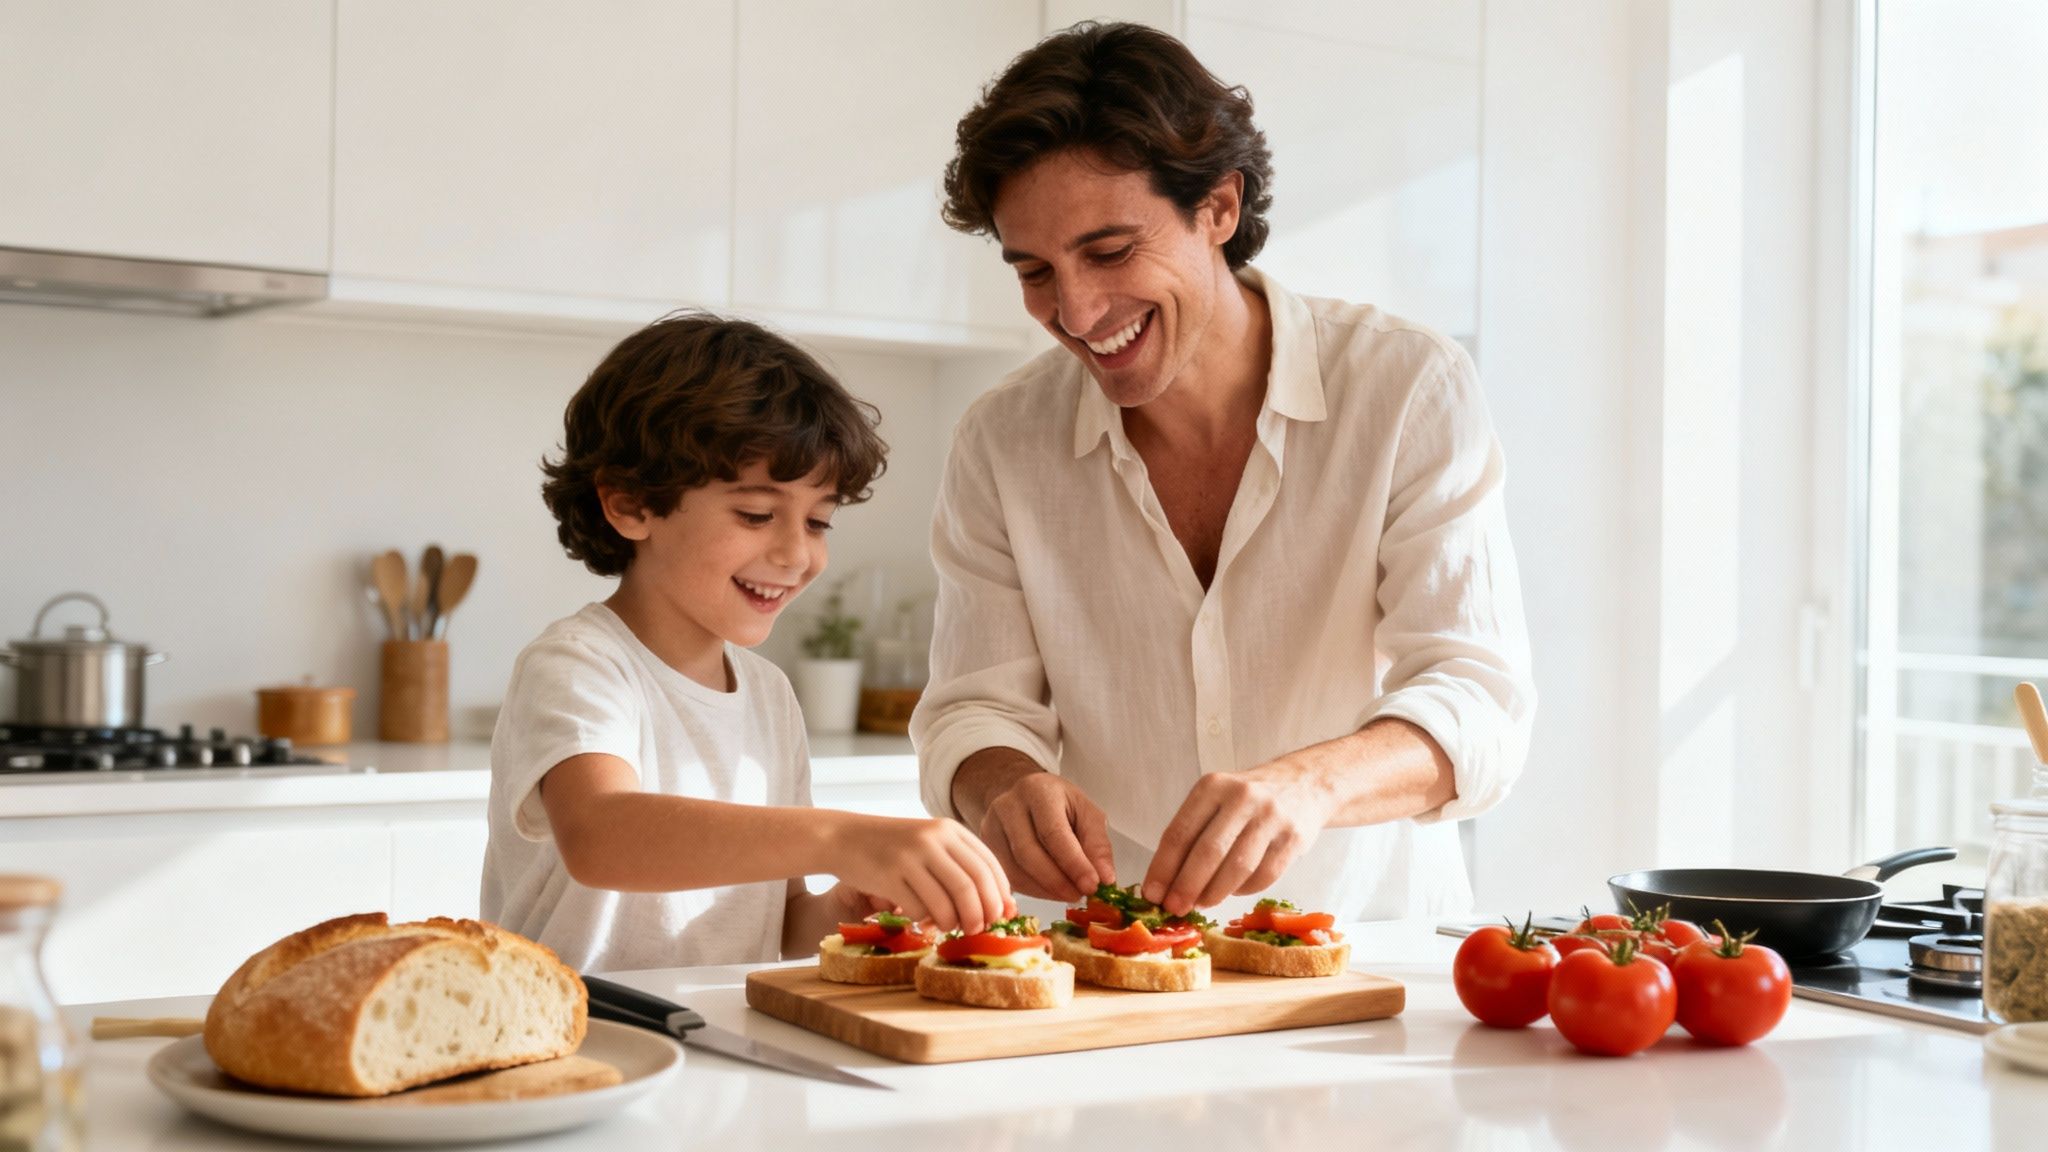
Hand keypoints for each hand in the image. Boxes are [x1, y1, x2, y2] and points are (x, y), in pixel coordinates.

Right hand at [833, 814, 1013, 933]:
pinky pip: (920, 908)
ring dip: (956, 922)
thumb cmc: (893, 846)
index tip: (1002, 915)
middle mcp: (933, 838)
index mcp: (949, 829)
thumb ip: (960, 866)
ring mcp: (911, 856)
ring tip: (952, 928)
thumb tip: (997, 904)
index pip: (988, 865)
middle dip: (982, 913)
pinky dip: (928, 920)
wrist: (845, 837)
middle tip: (980, 930)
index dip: (1000, 894)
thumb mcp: (930, 843)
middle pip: (972, 884)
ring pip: (949, 900)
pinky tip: (924, 921)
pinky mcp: (889, 875)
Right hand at [977, 772, 1115, 903]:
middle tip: (1080, 895)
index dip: (1073, 863)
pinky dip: (1031, 890)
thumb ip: (1098, 844)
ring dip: (1045, 890)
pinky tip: (1050, 891)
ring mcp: (990, 826)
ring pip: (1014, 869)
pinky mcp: (985, 846)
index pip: (1053, 832)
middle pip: (1028, 853)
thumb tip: (1105, 879)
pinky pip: (1007, 876)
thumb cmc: (1060, 805)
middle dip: (1057, 881)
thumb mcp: (1086, 813)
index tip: (1092, 886)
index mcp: (1038, 791)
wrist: (1025, 795)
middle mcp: (1008, 805)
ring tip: (1069, 894)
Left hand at [1142, 764, 1332, 915]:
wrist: (1302, 786)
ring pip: (1237, 868)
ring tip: (1201, 904)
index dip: (1162, 868)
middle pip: (1208, 852)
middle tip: (1174, 908)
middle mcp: (1242, 797)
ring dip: (1214, 894)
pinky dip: (1242, 890)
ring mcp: (1271, 817)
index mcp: (1212, 786)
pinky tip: (1232, 891)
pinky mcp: (1294, 838)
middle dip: (1186, 886)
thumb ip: (1191, 834)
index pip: (1180, 833)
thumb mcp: (1215, 801)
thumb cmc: (1246, 800)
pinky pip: (1263, 876)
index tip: (1151, 894)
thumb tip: (1164, 884)